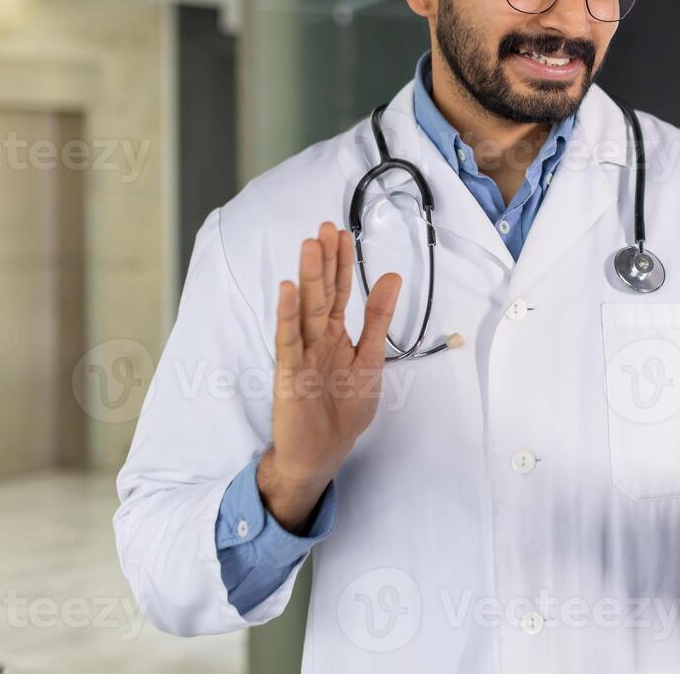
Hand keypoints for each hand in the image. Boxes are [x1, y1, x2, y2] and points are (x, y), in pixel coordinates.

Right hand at [260, 222, 400, 532]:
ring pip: (304, 311)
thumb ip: (378, 318)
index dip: (341, 263)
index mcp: (336, 335)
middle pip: (320, 293)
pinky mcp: (290, 375)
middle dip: (323, 261)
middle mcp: (316, 339)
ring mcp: (301, 355)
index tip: (341, 233)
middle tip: (324, 228)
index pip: (338, 291)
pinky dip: (287, 316)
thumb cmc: (344, 408)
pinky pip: (288, 341)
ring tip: (308, 247)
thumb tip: (392, 277)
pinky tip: (286, 291)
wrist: (324, 451)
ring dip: (306, 279)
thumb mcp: (370, 357)